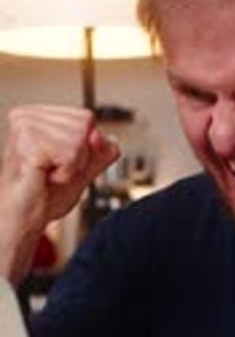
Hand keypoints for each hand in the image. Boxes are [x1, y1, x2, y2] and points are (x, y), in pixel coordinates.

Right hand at [0, 104, 119, 282]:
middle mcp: (27, 116)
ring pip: (80, 139)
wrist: (22, 220)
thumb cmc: (44, 196)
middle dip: (79, 157)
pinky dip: (65, 173)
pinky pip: (71, 154)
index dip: (84, 149)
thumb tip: (109, 139)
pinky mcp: (28, 141)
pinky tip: (44, 177)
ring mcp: (25, 126)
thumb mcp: (82, 170)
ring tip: (47, 175)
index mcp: (37, 116)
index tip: (60, 165)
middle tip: (53, 172)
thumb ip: (100, 152)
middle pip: (85, 123)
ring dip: (71, 167)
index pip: (86, 118)